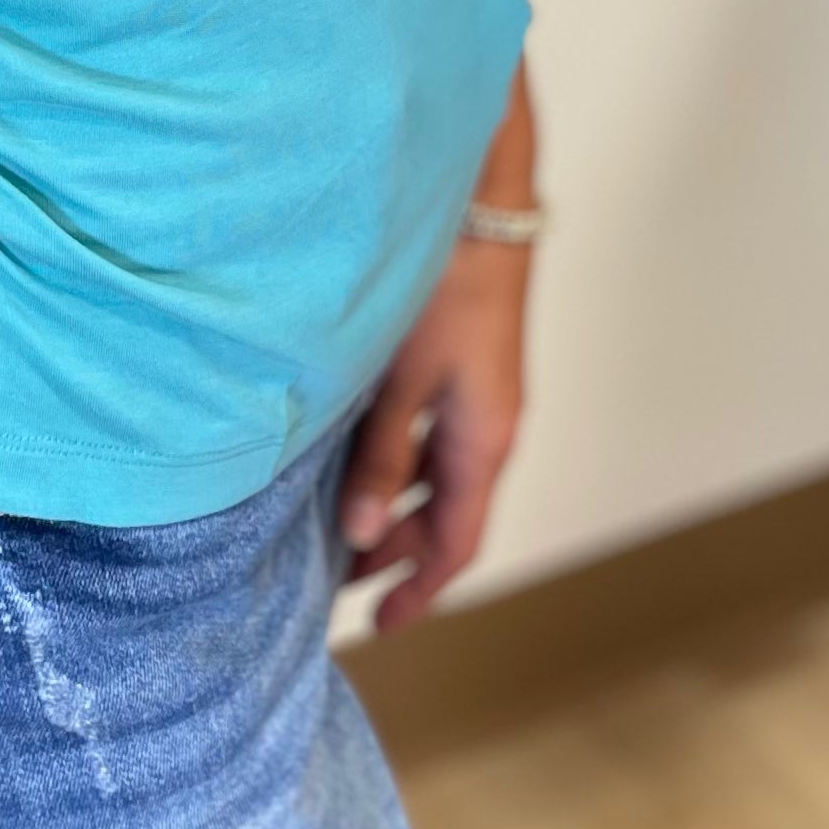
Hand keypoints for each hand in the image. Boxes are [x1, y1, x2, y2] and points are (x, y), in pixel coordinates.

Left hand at [341, 233, 529, 630]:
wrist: (482, 204)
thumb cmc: (446, 283)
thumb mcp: (404, 379)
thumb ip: (383, 455)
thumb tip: (362, 533)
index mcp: (485, 440)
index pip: (457, 542)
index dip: (419, 589)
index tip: (380, 624)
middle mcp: (490, 425)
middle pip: (447, 513)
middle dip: (397, 553)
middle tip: (339, 579)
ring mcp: (479, 396)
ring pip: (439, 475)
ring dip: (395, 507)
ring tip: (339, 525)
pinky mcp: (464, 365)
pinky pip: (435, 438)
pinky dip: (400, 463)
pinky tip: (356, 456)